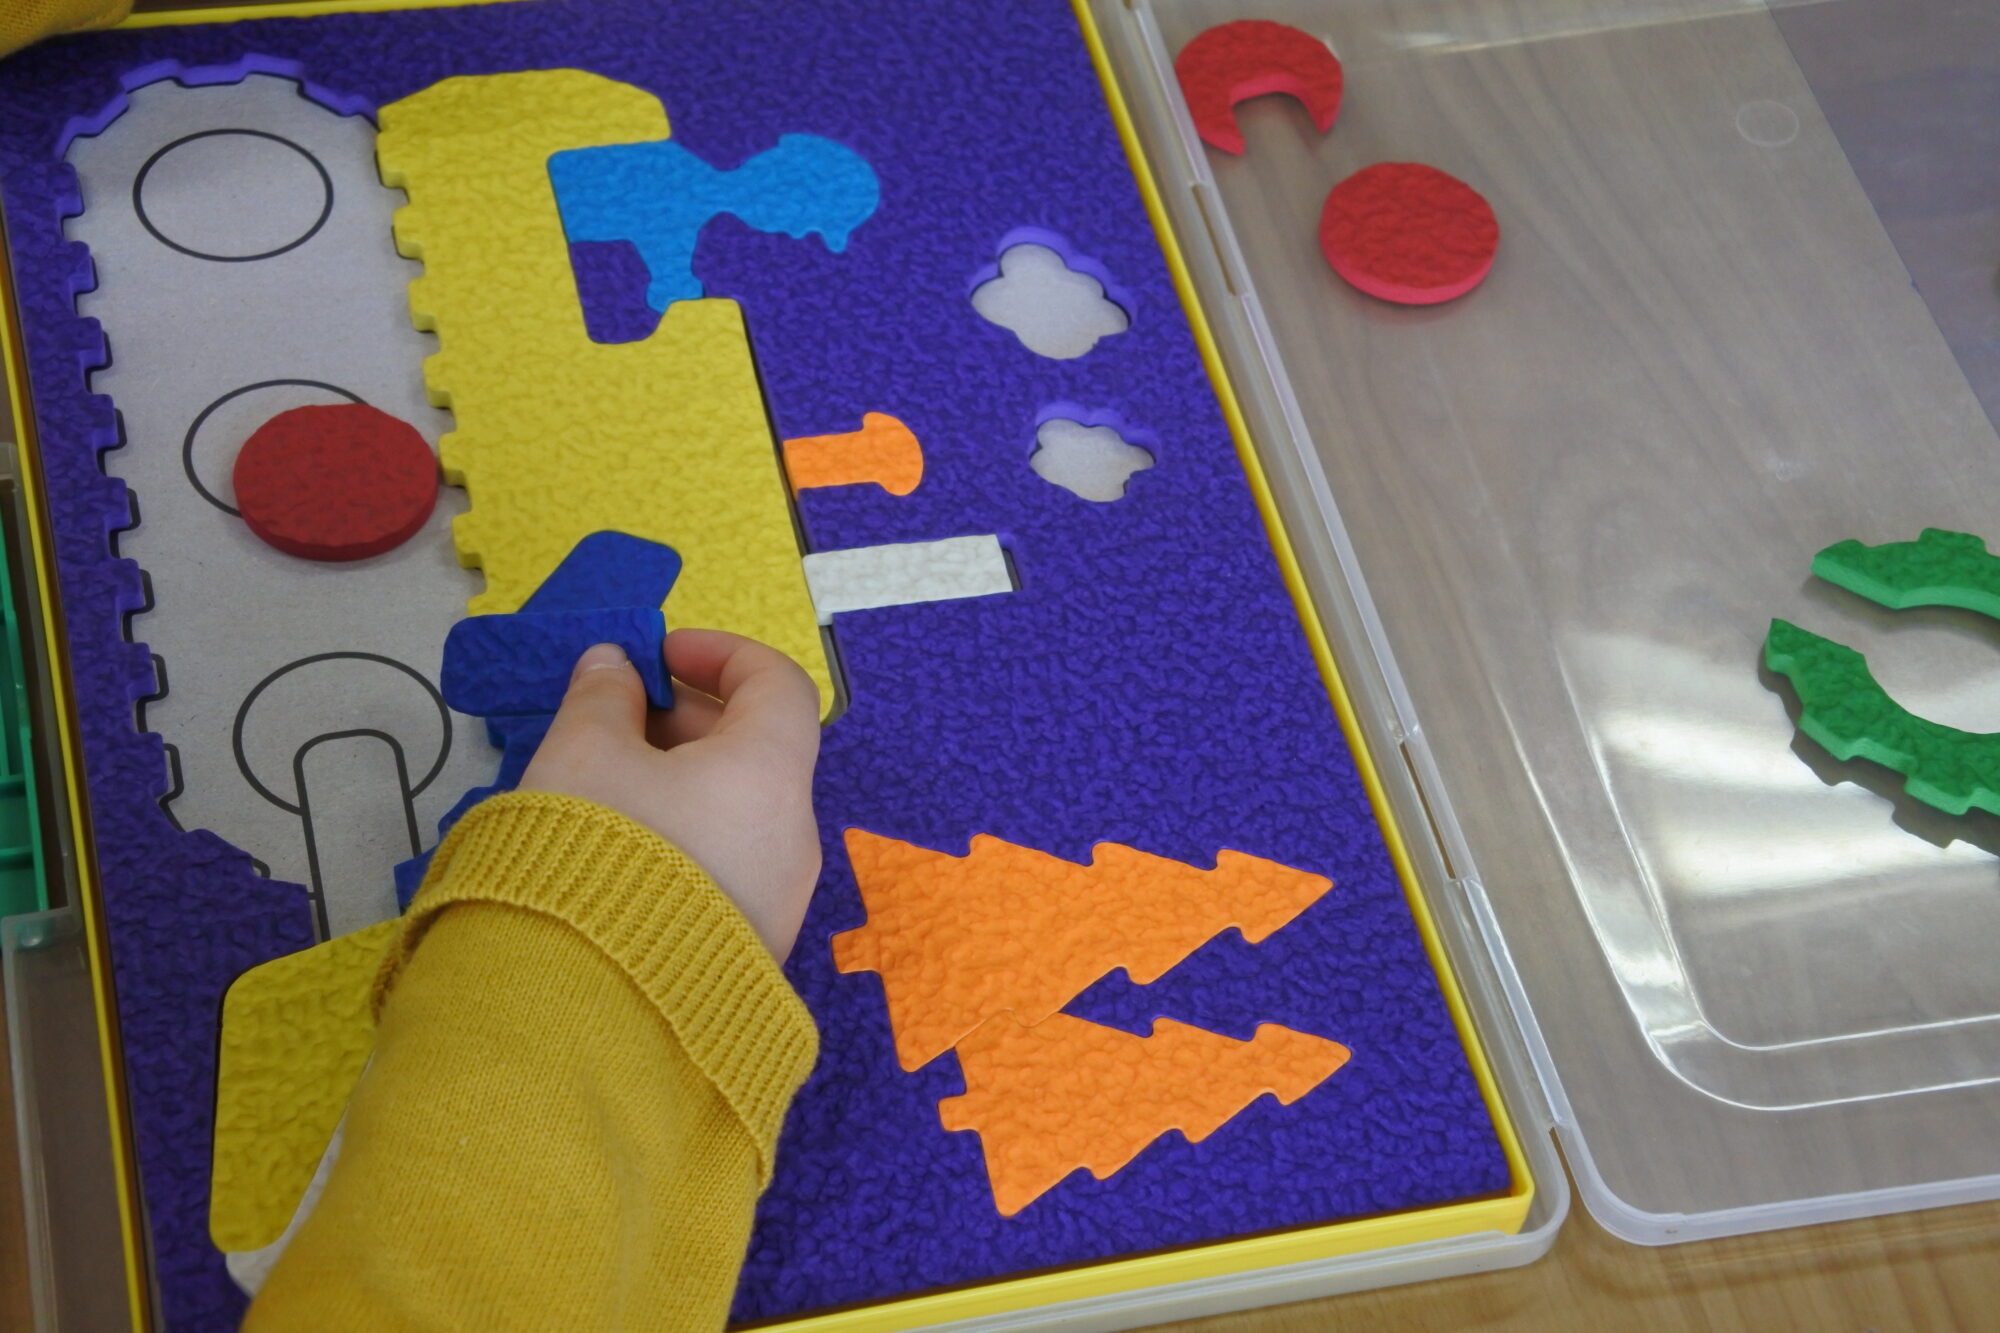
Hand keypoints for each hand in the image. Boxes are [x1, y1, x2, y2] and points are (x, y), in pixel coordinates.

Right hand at [520, 628, 823, 959]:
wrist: (592, 1009)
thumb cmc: (595, 854)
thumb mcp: (582, 753)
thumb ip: (602, 696)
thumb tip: (615, 667)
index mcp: (771, 775)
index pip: (778, 684)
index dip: (720, 653)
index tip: (660, 653)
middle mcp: (794, 838)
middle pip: (761, 748)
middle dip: (690, 718)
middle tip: (617, 716)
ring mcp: (779, 901)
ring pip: (741, 811)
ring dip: (682, 778)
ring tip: (606, 780)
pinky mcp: (748, 950)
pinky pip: (729, 865)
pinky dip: (686, 832)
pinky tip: (620, 846)